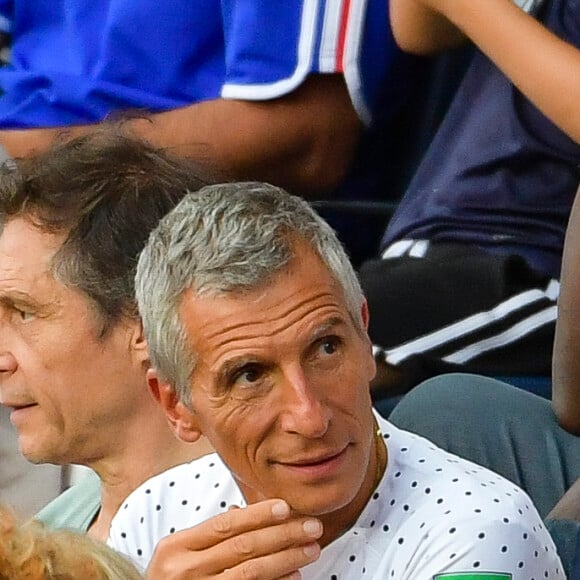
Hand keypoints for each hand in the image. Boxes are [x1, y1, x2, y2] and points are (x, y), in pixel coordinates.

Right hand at [145, 499, 321, 579]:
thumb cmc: (171, 579)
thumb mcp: (180, 553)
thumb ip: (210, 534)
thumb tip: (248, 511)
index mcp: (176, 546)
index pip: (225, 524)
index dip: (258, 514)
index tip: (286, 506)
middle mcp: (184, 570)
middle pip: (243, 546)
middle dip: (283, 534)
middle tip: (312, 526)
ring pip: (251, 572)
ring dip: (286, 558)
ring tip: (311, 548)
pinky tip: (295, 575)